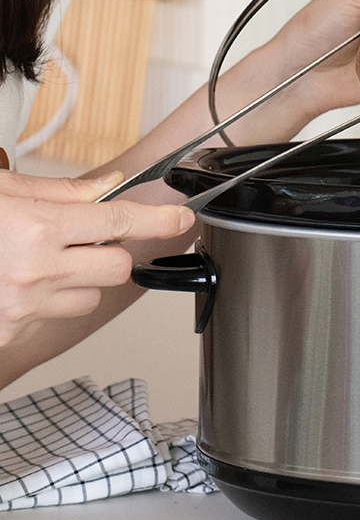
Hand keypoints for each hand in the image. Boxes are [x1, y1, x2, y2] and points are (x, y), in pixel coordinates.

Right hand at [0, 170, 194, 347]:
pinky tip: (19, 283)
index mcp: (35, 228)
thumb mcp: (0, 192)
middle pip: (119, 267)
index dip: (159, 220)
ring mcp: (25, 306)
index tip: (181, 218)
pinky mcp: (11, 332)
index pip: (120, 222)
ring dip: (81, 280)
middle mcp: (36, 270)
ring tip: (40, 261)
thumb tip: (108, 186)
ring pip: (92, 297)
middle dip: (113, 251)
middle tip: (80, 239)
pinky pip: (55, 317)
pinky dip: (48, 301)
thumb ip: (58, 191)